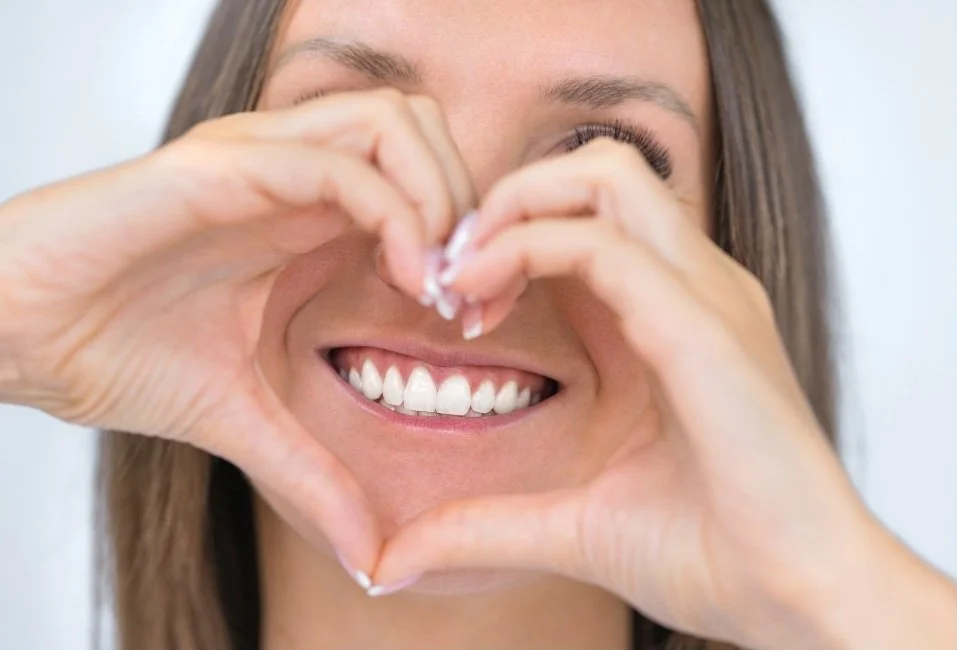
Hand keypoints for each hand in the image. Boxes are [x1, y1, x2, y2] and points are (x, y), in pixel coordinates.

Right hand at [0, 88, 475, 570]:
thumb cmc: (118, 353)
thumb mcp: (246, 418)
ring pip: (395, 121)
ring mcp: (260, 160)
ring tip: (437, 283)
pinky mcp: (220, 167)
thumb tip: (371, 561)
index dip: (469, 236)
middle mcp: (294, 172)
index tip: (476, 315)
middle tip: (471, 290)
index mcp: (307, 215)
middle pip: (425, 128)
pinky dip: (395, 210)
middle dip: (469, 201)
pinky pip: (337, 161)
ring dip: (441, 196)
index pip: (423, 177)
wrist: (18, 337)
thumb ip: (314, 472)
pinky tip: (406, 278)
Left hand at [370, 139, 954, 648]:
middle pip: (599, 168)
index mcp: (673, 313)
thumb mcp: (574, 521)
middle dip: (511, 198)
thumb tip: (397, 559)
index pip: (589, 216)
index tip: (457, 302)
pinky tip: (480, 301)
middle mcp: (695, 286)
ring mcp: (707, 297)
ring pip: (606, 176)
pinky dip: (529, 249)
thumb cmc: (710, 552)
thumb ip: (486, 522)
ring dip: (518, 208)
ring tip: (465, 279)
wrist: (799, 599)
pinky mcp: (704, 327)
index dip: (510, 235)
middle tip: (454, 271)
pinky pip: (605, 245)